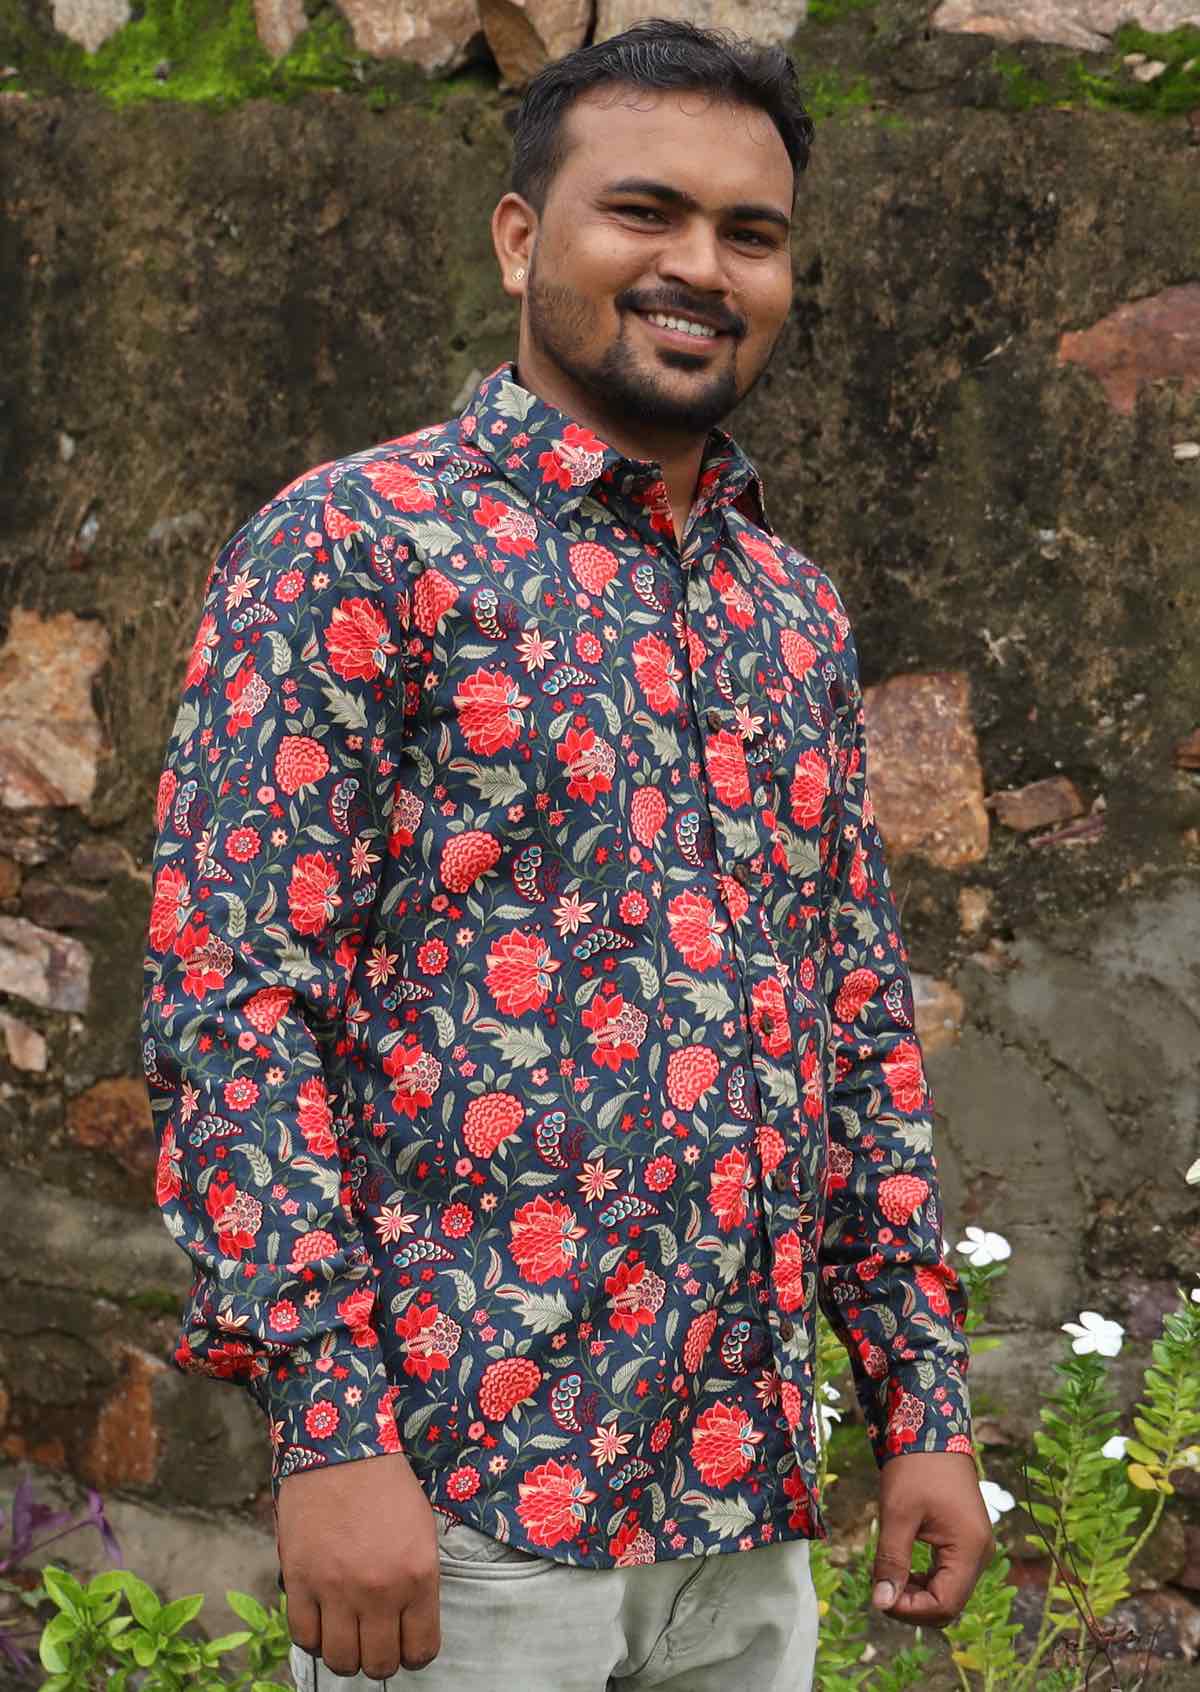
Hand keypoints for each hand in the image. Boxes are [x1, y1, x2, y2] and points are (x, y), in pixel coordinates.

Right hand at [277, 1450, 439, 1675]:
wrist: (341, 1449)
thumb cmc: (386, 1487)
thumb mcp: (422, 1532)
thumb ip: (417, 1583)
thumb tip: (406, 1626)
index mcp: (418, 1576)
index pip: (420, 1651)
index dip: (413, 1653)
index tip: (405, 1644)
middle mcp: (379, 1590)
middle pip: (379, 1664)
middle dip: (379, 1659)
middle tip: (374, 1640)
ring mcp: (336, 1589)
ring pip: (341, 1661)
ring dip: (346, 1654)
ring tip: (346, 1634)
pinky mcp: (300, 1581)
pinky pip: (304, 1638)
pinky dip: (313, 1637)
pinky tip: (321, 1620)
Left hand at [870, 1450, 992, 1627]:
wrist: (932, 1429)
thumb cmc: (914, 1467)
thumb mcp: (898, 1514)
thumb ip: (891, 1560)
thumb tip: (880, 1603)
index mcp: (969, 1549)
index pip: (945, 1605)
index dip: (911, 1610)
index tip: (880, 1598)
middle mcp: (980, 1553)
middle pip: (949, 1603)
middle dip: (914, 1605)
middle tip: (880, 1589)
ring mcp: (976, 1547)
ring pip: (949, 1591)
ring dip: (918, 1593)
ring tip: (888, 1577)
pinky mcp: (966, 1540)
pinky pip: (949, 1574)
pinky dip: (925, 1579)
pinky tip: (902, 1568)